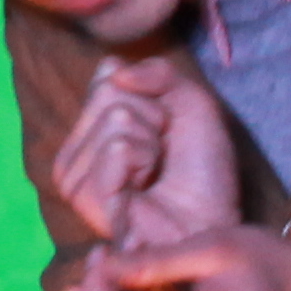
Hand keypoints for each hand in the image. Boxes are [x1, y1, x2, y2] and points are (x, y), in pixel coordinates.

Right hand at [46, 57, 236, 247]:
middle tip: (164, 156)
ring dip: (151, 142)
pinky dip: (145, 159)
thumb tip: (111, 67)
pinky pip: (117, 147)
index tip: (168, 129)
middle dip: (153, 117)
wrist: (214, 224)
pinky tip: (147, 188)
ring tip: (155, 174)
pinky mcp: (86, 197)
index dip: (154, 97)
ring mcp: (75, 176)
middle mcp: (76, 151)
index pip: (108, 75)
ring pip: (115, 117)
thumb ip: (157, 72)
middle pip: (109, 93)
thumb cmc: (204, 171)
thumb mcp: (191, 103)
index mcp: (92, 130)